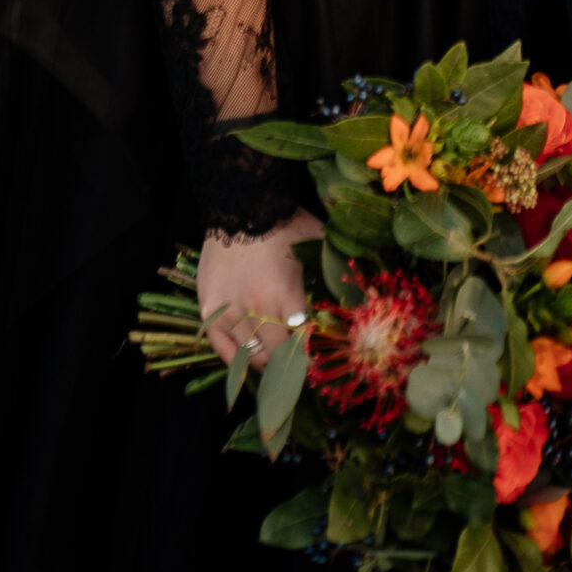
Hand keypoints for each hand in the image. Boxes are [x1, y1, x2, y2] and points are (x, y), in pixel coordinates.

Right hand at [197, 207, 322, 372]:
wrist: (242, 204)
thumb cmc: (285, 224)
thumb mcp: (318, 244)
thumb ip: (335, 272)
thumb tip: (361, 296)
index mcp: (285, 294)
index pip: (301, 344)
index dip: (309, 357)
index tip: (316, 363)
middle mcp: (256, 307)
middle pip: (275, 355)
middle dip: (289, 365)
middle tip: (297, 367)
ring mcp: (230, 310)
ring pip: (250, 355)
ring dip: (266, 362)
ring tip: (275, 364)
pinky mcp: (210, 309)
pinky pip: (222, 349)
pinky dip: (236, 361)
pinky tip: (249, 362)